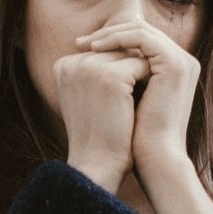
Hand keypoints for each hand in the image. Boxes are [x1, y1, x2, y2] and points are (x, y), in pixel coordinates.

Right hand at [54, 48, 150, 191]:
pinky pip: (142, 65)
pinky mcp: (110, 77)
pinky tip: (144, 101)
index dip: (118, 71)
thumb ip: (98, 70)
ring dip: (140, 75)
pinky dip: (148, 81)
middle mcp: (72, 62)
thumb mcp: (89, 95)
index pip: (102, 50)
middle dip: (130, 70)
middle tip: (132, 99)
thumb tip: (129, 48)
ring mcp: (90, 68)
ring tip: (135, 101)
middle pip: (116, 49)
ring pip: (130, 55)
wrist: (98, 165)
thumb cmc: (98, 133)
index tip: (118, 97)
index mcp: (63, 65)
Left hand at [76, 17, 199, 169]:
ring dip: (109, 34)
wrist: (154, 157)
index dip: (110, 39)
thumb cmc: (136, 134)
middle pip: (139, 30)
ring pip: (140, 30)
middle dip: (107, 33)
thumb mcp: (125, 97)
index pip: (139, 39)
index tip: (82, 47)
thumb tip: (91, 57)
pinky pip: (142, 38)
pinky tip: (96, 49)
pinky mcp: (175, 65)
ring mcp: (181, 61)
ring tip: (86, 46)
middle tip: (80, 43)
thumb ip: (119, 74)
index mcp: (172, 68)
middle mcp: (181, 60)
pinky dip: (117, 39)